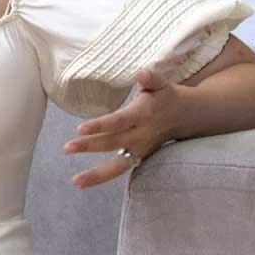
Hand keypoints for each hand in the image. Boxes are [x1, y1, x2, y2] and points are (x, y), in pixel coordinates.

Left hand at [62, 68, 183, 188]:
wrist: (188, 117)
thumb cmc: (167, 96)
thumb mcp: (162, 84)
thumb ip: (151, 78)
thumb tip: (141, 72)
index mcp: (144, 114)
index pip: (120, 121)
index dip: (101, 125)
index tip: (80, 128)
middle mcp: (141, 135)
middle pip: (113, 143)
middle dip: (89, 146)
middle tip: (66, 148)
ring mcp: (141, 150)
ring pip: (118, 166)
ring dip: (96, 174)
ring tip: (75, 181)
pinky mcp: (140, 158)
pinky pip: (120, 170)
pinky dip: (102, 177)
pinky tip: (83, 182)